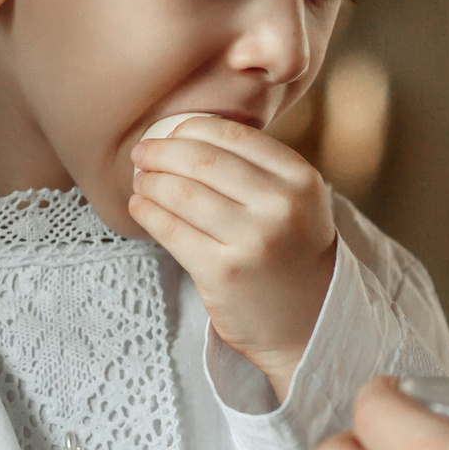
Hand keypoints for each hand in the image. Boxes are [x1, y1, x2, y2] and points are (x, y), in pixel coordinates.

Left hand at [128, 116, 336, 398]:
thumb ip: (258, 167)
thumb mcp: (297, 201)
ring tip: (141, 181)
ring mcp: (252, 241)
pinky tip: (139, 206)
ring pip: (181, 193)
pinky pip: (171, 231)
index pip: (233, 136)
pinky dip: (147, 212)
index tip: (170, 134)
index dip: (190, 129)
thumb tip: (186, 132)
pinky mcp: (222, 273)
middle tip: (142, 153)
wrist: (309, 320)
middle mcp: (280, 207)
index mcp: (301, 179)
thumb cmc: (291, 252)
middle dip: (161, 152)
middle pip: (201, 160)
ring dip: (150, 182)